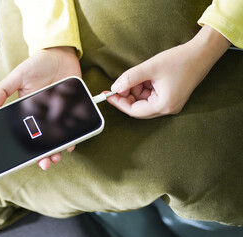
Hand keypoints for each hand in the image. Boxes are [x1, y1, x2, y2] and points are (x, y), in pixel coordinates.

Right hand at [0, 46, 80, 169]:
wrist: (60, 54)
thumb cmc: (37, 64)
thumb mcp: (17, 76)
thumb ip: (2, 91)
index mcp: (29, 111)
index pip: (27, 133)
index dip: (27, 148)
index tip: (27, 159)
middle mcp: (44, 116)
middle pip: (44, 140)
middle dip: (44, 155)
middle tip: (45, 164)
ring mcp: (59, 114)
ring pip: (59, 138)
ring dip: (58, 151)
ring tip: (57, 158)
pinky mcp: (73, 110)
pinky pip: (73, 128)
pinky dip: (73, 138)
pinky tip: (70, 145)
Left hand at [108, 25, 230, 118]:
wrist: (202, 53)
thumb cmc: (180, 60)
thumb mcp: (150, 68)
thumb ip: (129, 78)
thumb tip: (115, 88)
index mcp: (164, 105)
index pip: (134, 110)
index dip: (119, 102)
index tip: (107, 94)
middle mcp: (168, 108)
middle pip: (138, 108)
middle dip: (128, 95)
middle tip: (120, 83)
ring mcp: (171, 104)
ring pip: (144, 101)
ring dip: (137, 89)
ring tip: (141, 74)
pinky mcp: (171, 97)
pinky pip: (151, 96)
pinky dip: (145, 87)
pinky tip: (147, 75)